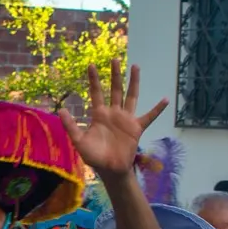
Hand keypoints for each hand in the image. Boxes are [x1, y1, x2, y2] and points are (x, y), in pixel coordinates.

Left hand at [58, 60, 167, 180]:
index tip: (91, 65)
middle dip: (115, 74)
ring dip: (133, 82)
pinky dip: (157, 109)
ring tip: (135, 66)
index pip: (96, 93)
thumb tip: (62, 110)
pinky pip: (149, 116)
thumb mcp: (79, 141)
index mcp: (99, 114)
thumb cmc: (94, 156)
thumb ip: (71, 126)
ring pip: (131, 96)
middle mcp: (113, 113)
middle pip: (115, 89)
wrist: (110, 169)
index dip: (94, 79)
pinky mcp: (136, 128)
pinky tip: (165, 100)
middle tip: (114, 59)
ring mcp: (126, 119)